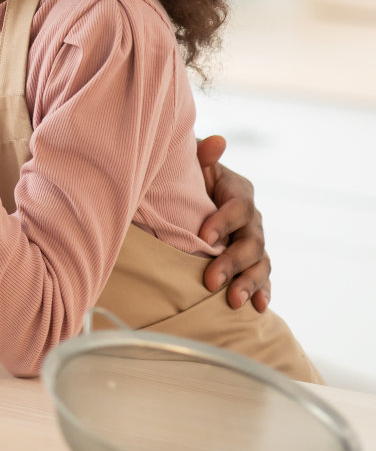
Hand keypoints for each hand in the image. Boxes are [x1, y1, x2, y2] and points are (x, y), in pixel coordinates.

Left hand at [194, 136, 270, 311]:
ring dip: (248, 283)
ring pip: (260, 263)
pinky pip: (263, 277)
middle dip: (231, 262)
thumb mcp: (192, 162)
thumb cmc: (187, 175)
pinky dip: (263, 292)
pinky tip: (258, 308)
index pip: (238, 208)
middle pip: (251, 241)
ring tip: (232, 301)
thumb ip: (203, 154)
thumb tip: (217, 142)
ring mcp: (254, 240)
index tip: (202, 237)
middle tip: (210, 280)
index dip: (223, 222)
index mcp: (238, 191)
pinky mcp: (253, 260)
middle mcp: (252, 218)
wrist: (189, 193)